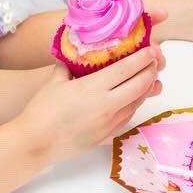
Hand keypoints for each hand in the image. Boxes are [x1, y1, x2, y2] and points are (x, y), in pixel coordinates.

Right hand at [22, 42, 162, 166]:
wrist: (37, 143)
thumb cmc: (42, 110)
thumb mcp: (54, 80)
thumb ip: (68, 65)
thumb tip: (75, 55)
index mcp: (93, 87)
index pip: (126, 69)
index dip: (142, 58)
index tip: (151, 49)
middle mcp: (107, 105)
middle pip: (140, 86)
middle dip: (151, 71)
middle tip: (155, 61)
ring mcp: (110, 122)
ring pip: (137, 102)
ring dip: (146, 88)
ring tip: (149, 77)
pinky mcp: (108, 135)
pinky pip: (129, 115)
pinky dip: (135, 103)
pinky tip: (133, 97)